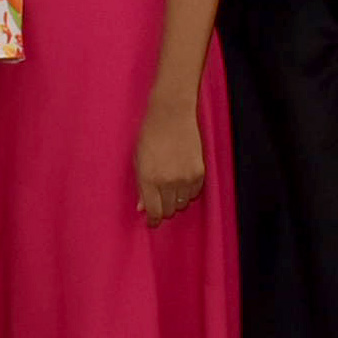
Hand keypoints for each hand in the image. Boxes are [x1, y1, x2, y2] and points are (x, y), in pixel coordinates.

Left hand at [133, 105, 205, 226]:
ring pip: (182, 203)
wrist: (172, 114)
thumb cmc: (149, 135)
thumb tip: (142, 208)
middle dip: (163, 210)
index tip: (152, 223)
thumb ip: (140, 186)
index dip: (153, 220)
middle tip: (159, 203)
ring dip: (175, 201)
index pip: (153, 211)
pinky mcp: (199, 172)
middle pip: (169, 210)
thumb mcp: (137, 160)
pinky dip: (188, 192)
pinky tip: (181, 181)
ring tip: (170, 188)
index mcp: (148, 178)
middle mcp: (167, 181)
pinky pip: (195, 193)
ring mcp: (185, 177)